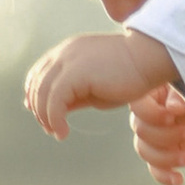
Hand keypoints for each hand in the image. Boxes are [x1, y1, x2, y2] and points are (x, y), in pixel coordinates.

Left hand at [23, 29, 174, 138]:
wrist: (149, 59)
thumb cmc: (128, 75)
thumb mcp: (94, 88)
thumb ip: (74, 96)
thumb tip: (56, 112)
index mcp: (68, 52)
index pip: (39, 74)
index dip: (35, 96)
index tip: (44, 117)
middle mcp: (64, 53)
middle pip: (36, 84)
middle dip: (39, 110)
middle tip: (51, 130)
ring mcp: (68, 59)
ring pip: (42, 93)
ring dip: (45, 117)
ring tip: (57, 133)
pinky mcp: (75, 72)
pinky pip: (54, 100)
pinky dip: (54, 119)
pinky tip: (63, 132)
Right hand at [131, 87, 184, 184]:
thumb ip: (183, 96)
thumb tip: (173, 108)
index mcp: (150, 95)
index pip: (137, 106)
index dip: (151, 115)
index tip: (171, 118)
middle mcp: (147, 116)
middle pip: (141, 131)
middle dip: (164, 136)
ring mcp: (153, 136)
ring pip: (145, 151)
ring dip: (165, 158)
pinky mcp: (163, 152)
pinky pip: (154, 168)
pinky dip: (164, 176)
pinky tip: (179, 180)